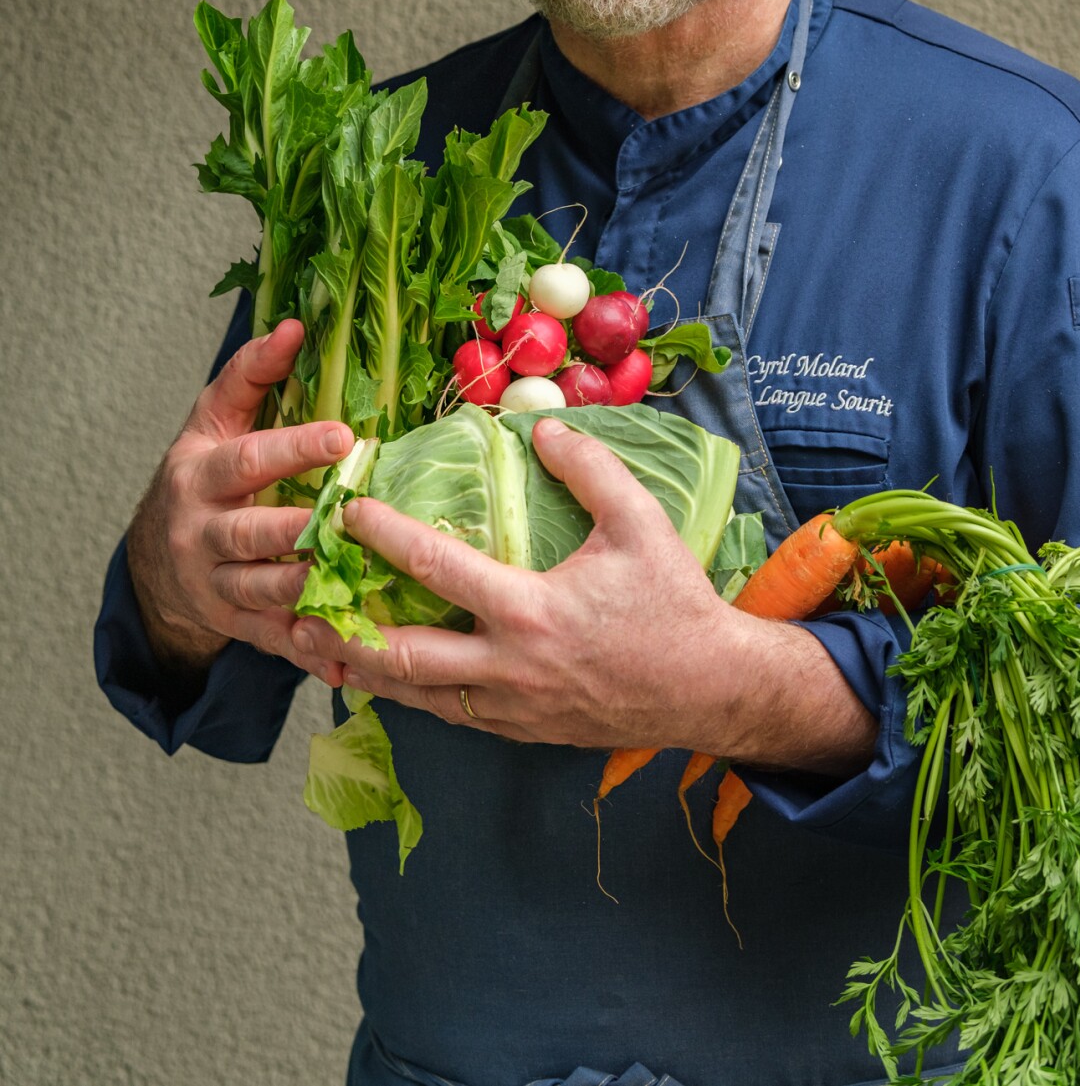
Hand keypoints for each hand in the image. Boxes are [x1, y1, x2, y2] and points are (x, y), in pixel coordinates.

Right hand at [126, 320, 353, 684]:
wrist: (155, 559)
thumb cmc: (201, 474)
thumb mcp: (212, 420)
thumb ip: (251, 375)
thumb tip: (295, 326)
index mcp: (201, 476)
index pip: (248, 459)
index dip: (294, 448)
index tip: (345, 436)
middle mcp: (203, 533)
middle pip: (252, 534)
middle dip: (299, 529)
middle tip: (351, 518)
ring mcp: (215, 585)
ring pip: (262, 592)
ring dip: (307, 591)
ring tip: (352, 581)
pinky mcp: (234, 626)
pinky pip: (273, 642)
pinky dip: (308, 653)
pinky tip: (344, 662)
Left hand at [292, 418, 876, 771]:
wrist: (709, 689)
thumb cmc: (675, 603)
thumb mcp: (642, 524)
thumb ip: (589, 470)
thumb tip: (541, 426)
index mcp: (530, 612)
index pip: (436, 568)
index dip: (384, 536)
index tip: (346, 508)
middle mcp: (507, 668)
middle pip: (399, 657)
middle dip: (340, 632)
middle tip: (295, 602)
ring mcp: (509, 708)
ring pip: (412, 697)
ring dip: (360, 670)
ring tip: (314, 643)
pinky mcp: (517, 729)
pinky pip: (445, 713)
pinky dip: (405, 693)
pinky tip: (382, 672)